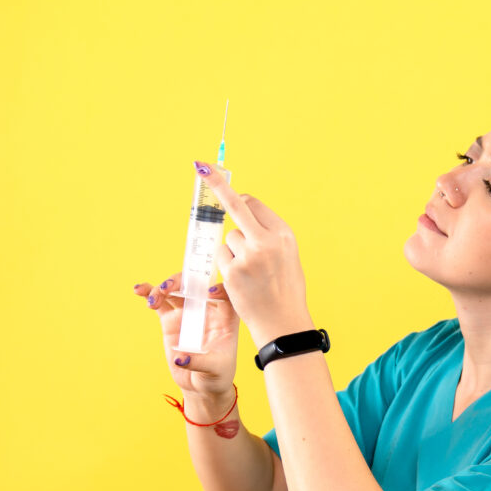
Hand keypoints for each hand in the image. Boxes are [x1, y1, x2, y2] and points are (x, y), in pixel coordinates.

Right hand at [133, 272, 238, 396]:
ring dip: (164, 287)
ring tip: (155, 296)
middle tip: (168, 288)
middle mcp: (208, 311)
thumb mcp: (215, 370)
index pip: (226, 296)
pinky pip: (161, 303)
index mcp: (226, 319)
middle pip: (197, 287)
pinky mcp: (172, 321)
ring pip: (177, 291)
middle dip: (183, 282)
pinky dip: (149, 293)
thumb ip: (200, 363)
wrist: (200, 385)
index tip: (208, 293)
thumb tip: (181, 358)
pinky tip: (139, 290)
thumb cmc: (216, 375)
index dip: (219, 289)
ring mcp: (189, 314)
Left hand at [193, 161, 312, 347]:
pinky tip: (241, 280)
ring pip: (228, 238)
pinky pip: (222, 257)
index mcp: (284, 234)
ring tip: (250, 272)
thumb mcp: (287, 256)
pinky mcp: (233, 271)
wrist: (283, 322)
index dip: (237, 198)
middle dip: (218, 187)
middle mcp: (267, 241)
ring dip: (233, 250)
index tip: (217, 175)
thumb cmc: (285, 289)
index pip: (254, 205)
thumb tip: (243, 211)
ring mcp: (249, 255)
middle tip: (202, 167)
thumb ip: (268, 235)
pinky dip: (227, 266)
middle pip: (237, 208)